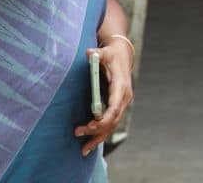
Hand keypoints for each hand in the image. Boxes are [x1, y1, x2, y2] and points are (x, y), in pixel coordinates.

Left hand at [74, 41, 133, 155]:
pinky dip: (101, 134)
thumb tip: (90, 53)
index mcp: (121, 87)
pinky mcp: (117, 107)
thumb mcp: (105, 52)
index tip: (90, 125)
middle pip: (113, 120)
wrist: (122, 55)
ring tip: (83, 150)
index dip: (104, 119)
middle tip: (78, 133)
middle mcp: (124, 98)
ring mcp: (121, 104)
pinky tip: (90, 144)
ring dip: (98, 138)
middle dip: (97, 130)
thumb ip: (97, 53)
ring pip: (112, 126)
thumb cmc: (111, 54)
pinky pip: (110, 124)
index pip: (115, 108)